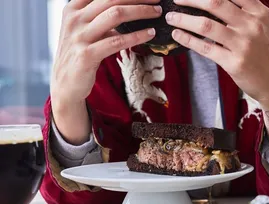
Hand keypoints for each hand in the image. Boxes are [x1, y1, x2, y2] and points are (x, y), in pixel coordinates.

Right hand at [50, 0, 160, 143]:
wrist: (65, 84)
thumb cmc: (79, 56)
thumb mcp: (86, 32)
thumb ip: (101, 20)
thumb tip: (129, 11)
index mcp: (73, 8)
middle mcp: (74, 18)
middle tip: (157, 0)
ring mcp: (79, 36)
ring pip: (115, 14)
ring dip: (140, 11)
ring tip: (157, 13)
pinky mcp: (87, 55)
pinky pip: (116, 41)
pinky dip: (136, 36)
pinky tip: (149, 34)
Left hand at [165, 0, 268, 109]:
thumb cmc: (265, 55)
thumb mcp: (262, 28)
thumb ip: (244, 14)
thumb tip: (215, 6)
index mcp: (259, 12)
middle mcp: (251, 24)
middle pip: (215, 3)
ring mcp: (243, 44)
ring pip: (206, 25)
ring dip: (184, 20)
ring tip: (171, 18)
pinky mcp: (234, 62)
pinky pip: (205, 48)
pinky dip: (188, 40)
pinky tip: (177, 36)